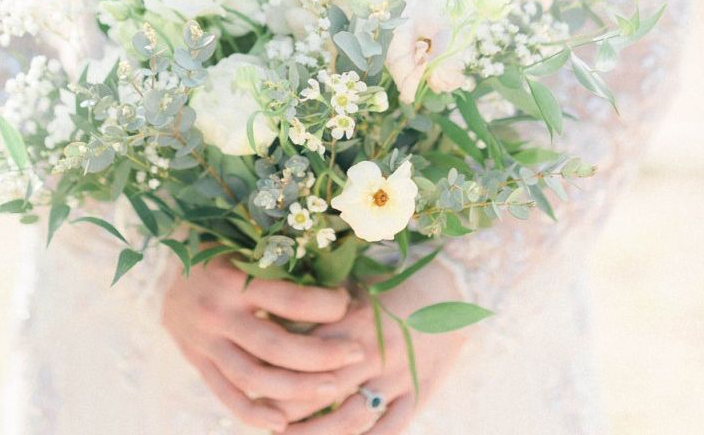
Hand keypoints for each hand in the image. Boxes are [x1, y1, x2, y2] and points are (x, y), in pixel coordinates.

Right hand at [162, 256, 366, 432]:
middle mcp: (218, 312)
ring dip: (297, 389)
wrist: (162, 272)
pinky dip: (254, 414)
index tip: (348, 303)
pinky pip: (227, 395)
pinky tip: (283, 423)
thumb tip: (337, 268)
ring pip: (255, 377)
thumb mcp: (246, 244)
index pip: (289, 299)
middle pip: (276, 346)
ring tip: (332, 390)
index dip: (325, 305)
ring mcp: (205, 342)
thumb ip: (280, 259)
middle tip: (356, 355)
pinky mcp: (198, 363)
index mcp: (233, 278)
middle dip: (321, 354)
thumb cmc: (220, 251)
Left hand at [277, 260, 466, 433]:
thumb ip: (323, 304)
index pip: (305, 352)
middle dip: (287, 409)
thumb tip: (276, 309)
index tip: (252, 379)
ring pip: (351, 418)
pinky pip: (389, 429)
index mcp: (353, 321)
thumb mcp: (357, 286)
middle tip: (262, 419)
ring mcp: (396, 376)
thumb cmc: (396, 283)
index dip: (276, 371)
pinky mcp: (417, 393)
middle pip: (320, 389)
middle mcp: (372, 352)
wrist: (451, 290)